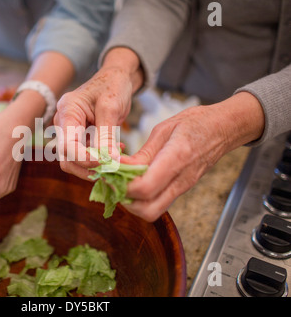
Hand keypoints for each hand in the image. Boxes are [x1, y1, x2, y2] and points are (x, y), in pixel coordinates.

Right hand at [54, 48, 142, 178]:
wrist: (116, 78)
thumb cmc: (113, 85)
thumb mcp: (111, 108)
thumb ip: (107, 135)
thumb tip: (110, 161)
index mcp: (67, 112)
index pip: (67, 145)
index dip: (84, 158)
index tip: (105, 163)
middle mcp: (63, 124)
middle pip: (67, 158)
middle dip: (88, 167)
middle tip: (112, 169)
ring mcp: (70, 132)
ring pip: (74, 161)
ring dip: (95, 166)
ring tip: (116, 160)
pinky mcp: (79, 138)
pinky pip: (85, 156)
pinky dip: (100, 160)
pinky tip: (116, 152)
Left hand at [121, 92, 264, 221]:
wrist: (223, 129)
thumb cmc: (196, 123)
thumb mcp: (164, 129)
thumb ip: (143, 152)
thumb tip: (121, 166)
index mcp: (176, 158)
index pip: (145, 188)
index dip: (123, 185)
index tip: (111, 172)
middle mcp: (181, 180)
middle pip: (148, 210)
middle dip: (125, 200)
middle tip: (115, 181)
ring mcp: (182, 188)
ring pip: (152, 211)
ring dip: (133, 202)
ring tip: (123, 181)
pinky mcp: (181, 189)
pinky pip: (158, 203)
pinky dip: (142, 198)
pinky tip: (135, 181)